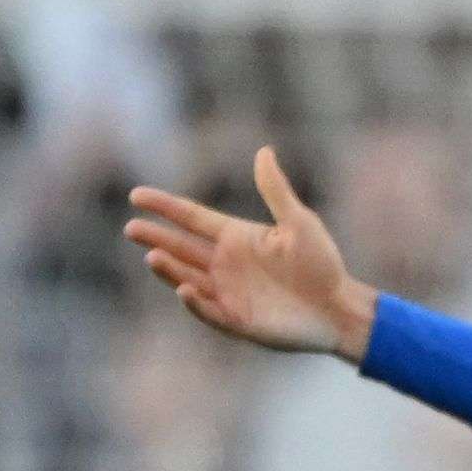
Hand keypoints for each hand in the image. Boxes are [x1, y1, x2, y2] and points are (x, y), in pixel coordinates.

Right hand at [124, 147, 376, 361]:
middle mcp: (225, 263)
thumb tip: (264, 151)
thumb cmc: (323, 265)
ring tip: (152, 256)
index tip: (136, 195)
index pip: (191, 217)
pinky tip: (184, 289)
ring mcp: (227, 291)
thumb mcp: (300, 223)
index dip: (165, 206)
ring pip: (187, 276)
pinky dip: (194, 302)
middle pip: (180, 247)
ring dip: (169, 268)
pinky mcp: (236, 319)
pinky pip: (208, 310)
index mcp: (236, 237)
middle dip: (156, 237)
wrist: (340, 308)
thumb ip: (276, 191)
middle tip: (132, 228)